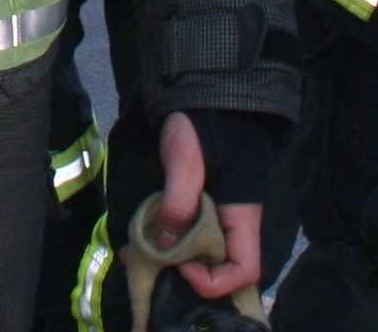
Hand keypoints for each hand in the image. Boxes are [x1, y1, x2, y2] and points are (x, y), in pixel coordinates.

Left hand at [151, 113, 265, 303]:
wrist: (200, 96)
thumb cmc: (202, 124)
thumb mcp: (186, 159)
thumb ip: (178, 201)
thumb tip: (166, 246)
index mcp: (241, 215)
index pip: (245, 269)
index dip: (215, 281)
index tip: (182, 266)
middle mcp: (230, 223)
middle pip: (219, 270)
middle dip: (184, 277)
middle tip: (147, 268)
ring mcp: (212, 217)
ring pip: (197, 255)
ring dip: (166, 263)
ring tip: (132, 257)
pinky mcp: (193, 208)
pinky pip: (182, 237)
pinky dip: (160, 245)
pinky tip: (133, 244)